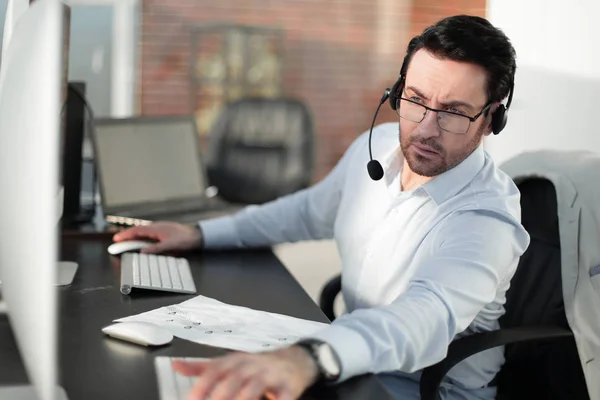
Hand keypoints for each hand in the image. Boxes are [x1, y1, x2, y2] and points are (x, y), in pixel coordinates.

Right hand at [112, 221, 203, 253]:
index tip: (116, 239)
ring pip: (143, 231)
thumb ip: (155, 249)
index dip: (125, 235)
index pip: (137, 231)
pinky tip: (141, 241)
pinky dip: (141, 236)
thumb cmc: (185, 240)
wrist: (196, 236)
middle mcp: (156, 227)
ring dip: (134, 236)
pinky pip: (149, 233)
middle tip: (117, 241)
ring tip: (125, 241)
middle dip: (127, 235)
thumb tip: (142, 252)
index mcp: (156, 229)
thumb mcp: (170, 246)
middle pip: (138, 230)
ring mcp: (160, 228)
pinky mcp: (163, 231)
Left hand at [172, 346, 319, 399]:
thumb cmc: (254, 366)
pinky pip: (283, 395)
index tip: (192, 399)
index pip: (215, 370)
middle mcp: (250, 366)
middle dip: (220, 397)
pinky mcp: (288, 386)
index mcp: (234, 361)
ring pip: (254, 386)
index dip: (202, 385)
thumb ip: (202, 368)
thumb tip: (176, 365)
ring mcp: (270, 374)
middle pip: (233, 380)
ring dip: (244, 399)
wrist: (293, 361)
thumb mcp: (228, 363)